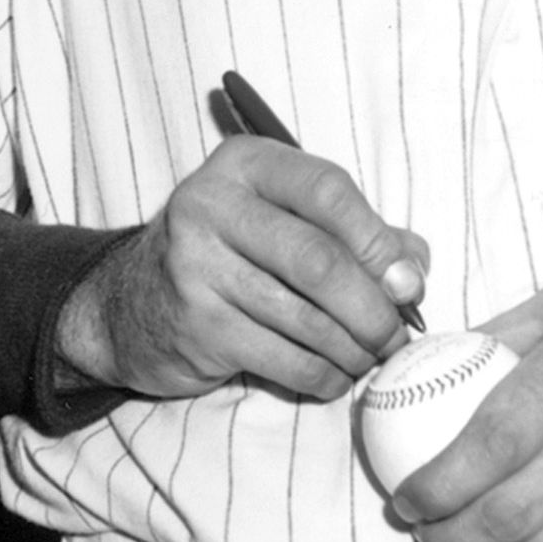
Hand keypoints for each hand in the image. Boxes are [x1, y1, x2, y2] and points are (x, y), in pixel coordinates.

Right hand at [55, 138, 424, 400]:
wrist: (130, 303)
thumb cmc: (231, 255)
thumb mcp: (286, 221)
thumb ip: (359, 235)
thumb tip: (412, 274)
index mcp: (245, 164)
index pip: (326, 189)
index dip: (377, 240)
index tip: (406, 282)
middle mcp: (211, 206)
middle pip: (318, 260)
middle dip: (373, 308)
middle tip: (395, 335)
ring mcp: (196, 267)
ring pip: (306, 319)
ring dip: (355, 350)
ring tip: (368, 356)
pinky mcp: (196, 326)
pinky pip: (285, 361)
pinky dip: (325, 377)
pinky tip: (333, 375)